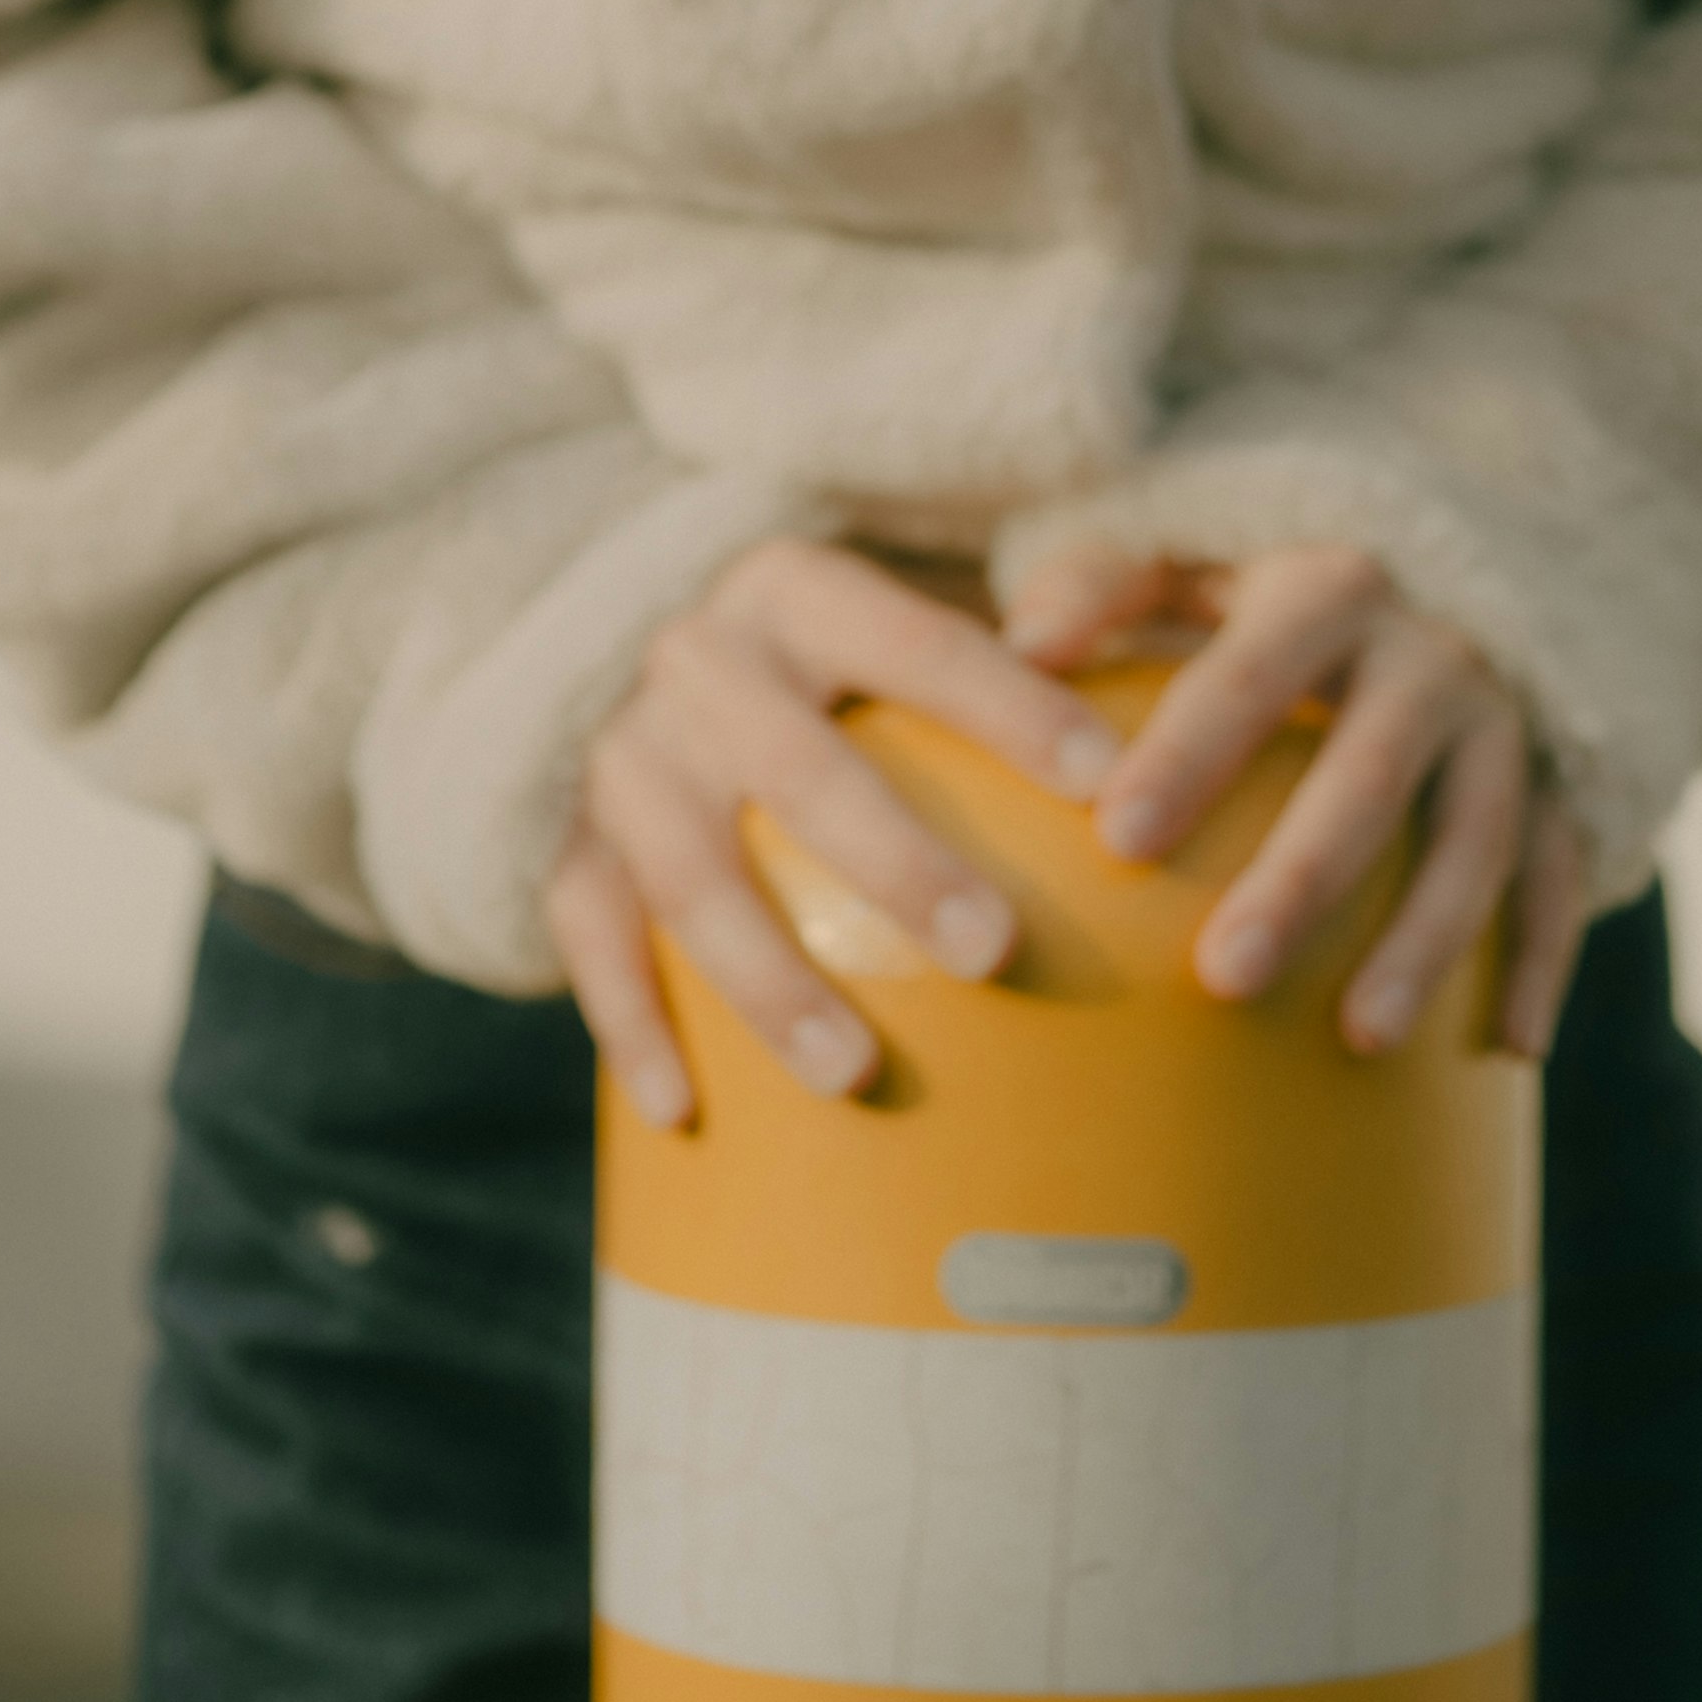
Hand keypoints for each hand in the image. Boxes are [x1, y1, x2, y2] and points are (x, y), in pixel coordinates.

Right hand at [547, 539, 1120, 1130]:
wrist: (618, 665)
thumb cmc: (830, 662)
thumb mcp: (904, 606)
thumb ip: (1031, 632)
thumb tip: (1136, 729)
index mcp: (797, 591)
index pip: (917, 640)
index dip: (1011, 705)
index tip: (1107, 779)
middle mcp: (699, 662)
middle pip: (803, 766)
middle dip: (897, 861)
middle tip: (994, 949)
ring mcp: (622, 757)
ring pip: (692, 874)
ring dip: (769, 980)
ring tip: (856, 1074)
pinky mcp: (566, 842)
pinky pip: (589, 939)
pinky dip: (632, 1025)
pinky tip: (686, 1111)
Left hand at [1010, 541, 1593, 1061]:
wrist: (1424, 600)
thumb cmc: (1250, 610)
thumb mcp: (1178, 564)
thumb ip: (1096, 590)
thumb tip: (1019, 649)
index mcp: (1327, 591)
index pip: (1256, 668)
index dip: (1195, 749)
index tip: (1119, 839)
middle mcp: (1428, 656)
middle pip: (1368, 771)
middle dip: (1303, 875)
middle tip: (1225, 974)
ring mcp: (1501, 728)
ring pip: (1474, 838)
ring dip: (1426, 940)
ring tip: (1358, 1039)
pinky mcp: (1553, 790)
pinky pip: (1562, 880)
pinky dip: (1544, 961)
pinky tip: (1511, 1050)